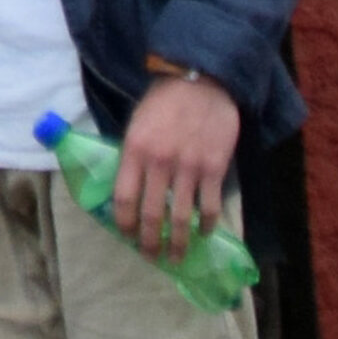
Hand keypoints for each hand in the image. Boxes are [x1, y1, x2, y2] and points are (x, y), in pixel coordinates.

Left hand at [116, 67, 242, 267]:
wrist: (201, 81)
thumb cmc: (164, 101)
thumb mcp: (137, 123)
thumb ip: (133, 156)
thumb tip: (127, 189)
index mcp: (134, 149)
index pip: (123, 198)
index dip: (124, 224)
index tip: (127, 237)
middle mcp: (159, 162)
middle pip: (151, 215)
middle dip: (149, 243)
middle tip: (151, 256)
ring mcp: (188, 167)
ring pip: (181, 219)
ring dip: (177, 244)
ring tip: (175, 257)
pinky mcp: (214, 169)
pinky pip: (209, 208)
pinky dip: (206, 226)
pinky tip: (204, 233)